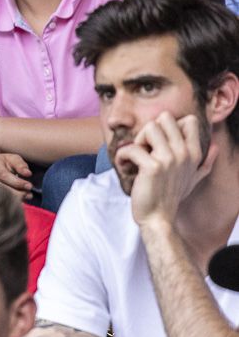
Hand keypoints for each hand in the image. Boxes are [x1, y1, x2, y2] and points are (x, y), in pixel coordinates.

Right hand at [0, 153, 32, 199]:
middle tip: (28, 194)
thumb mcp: (12, 159)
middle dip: (17, 193)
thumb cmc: (1, 163)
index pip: (4, 175)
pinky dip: (9, 204)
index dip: (17, 182)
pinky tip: (18, 202)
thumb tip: (28, 174)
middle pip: (1, 188)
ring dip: (14, 199)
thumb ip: (20, 165)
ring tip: (25, 197)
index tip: (30, 186)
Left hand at [115, 112, 216, 227]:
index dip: (169, 126)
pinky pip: (131, 148)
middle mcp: (184, 153)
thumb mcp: (194, 178)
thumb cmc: (172, 196)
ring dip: (137, 140)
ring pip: (150, 127)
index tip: (159, 142)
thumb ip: (205, 161)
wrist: (158, 218)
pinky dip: (122, 156)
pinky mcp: (152, 167)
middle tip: (144, 148)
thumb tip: (215, 146)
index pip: (189, 120)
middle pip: (165, 118)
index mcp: (194, 153)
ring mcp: (169, 159)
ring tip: (136, 156)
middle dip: (150, 130)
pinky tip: (124, 166)